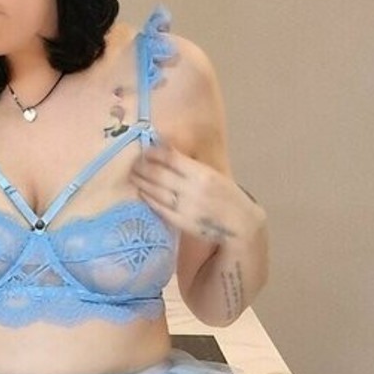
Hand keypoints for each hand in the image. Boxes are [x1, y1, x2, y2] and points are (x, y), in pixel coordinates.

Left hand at [129, 144, 260, 248]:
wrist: (239, 222)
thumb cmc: (226, 195)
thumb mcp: (213, 174)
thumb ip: (191, 166)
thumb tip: (167, 153)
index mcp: (202, 173)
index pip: (171, 158)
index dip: (155, 153)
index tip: (146, 150)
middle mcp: (191, 190)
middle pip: (159, 174)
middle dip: (143, 167)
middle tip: (134, 163)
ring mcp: (184, 207)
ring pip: (156, 191)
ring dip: (142, 182)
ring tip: (133, 175)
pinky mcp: (181, 222)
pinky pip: (159, 208)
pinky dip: (149, 198)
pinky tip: (142, 191)